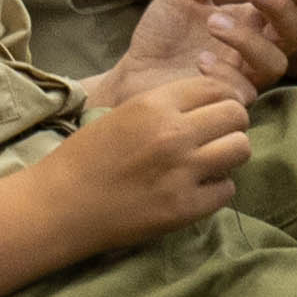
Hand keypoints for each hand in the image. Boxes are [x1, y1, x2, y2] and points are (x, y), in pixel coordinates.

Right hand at [45, 67, 256, 250]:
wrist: (55, 207)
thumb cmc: (84, 158)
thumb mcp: (123, 114)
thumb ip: (168, 106)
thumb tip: (215, 103)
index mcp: (154, 105)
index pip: (217, 88)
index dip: (221, 99)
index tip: (212, 113)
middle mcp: (173, 134)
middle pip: (237, 116)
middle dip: (229, 125)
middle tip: (212, 139)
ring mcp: (182, 171)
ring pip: (241, 149)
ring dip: (228, 156)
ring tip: (206, 164)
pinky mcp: (185, 207)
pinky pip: (227, 189)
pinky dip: (215, 190)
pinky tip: (192, 190)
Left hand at [109, 0, 290, 113]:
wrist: (133, 72)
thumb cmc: (164, 34)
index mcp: (257, 20)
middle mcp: (260, 47)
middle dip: (283, 8)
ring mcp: (246, 76)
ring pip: (274, 63)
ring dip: (248, 39)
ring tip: (213, 23)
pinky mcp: (227, 100)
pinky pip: (242, 90)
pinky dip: (224, 72)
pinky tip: (200, 60)